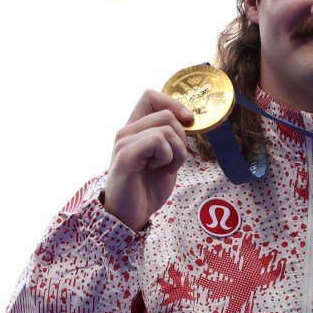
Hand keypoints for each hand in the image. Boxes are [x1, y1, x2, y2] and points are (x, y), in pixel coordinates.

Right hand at [103, 90, 193, 231]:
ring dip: (177, 151)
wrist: (129, 216)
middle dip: (182, 138)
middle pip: (166, 113)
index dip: (173, 104)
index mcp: (134, 129)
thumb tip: (188, 118)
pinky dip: (168, 157)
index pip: (150, 96)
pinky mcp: (126, 155)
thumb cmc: (146, 189)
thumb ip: (172, 139)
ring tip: (166, 168)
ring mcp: (124, 142)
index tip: (187, 122)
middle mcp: (126, 131)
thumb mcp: (166, 159)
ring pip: (166, 128)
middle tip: (174, 161)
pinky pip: (158, 140)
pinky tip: (160, 170)